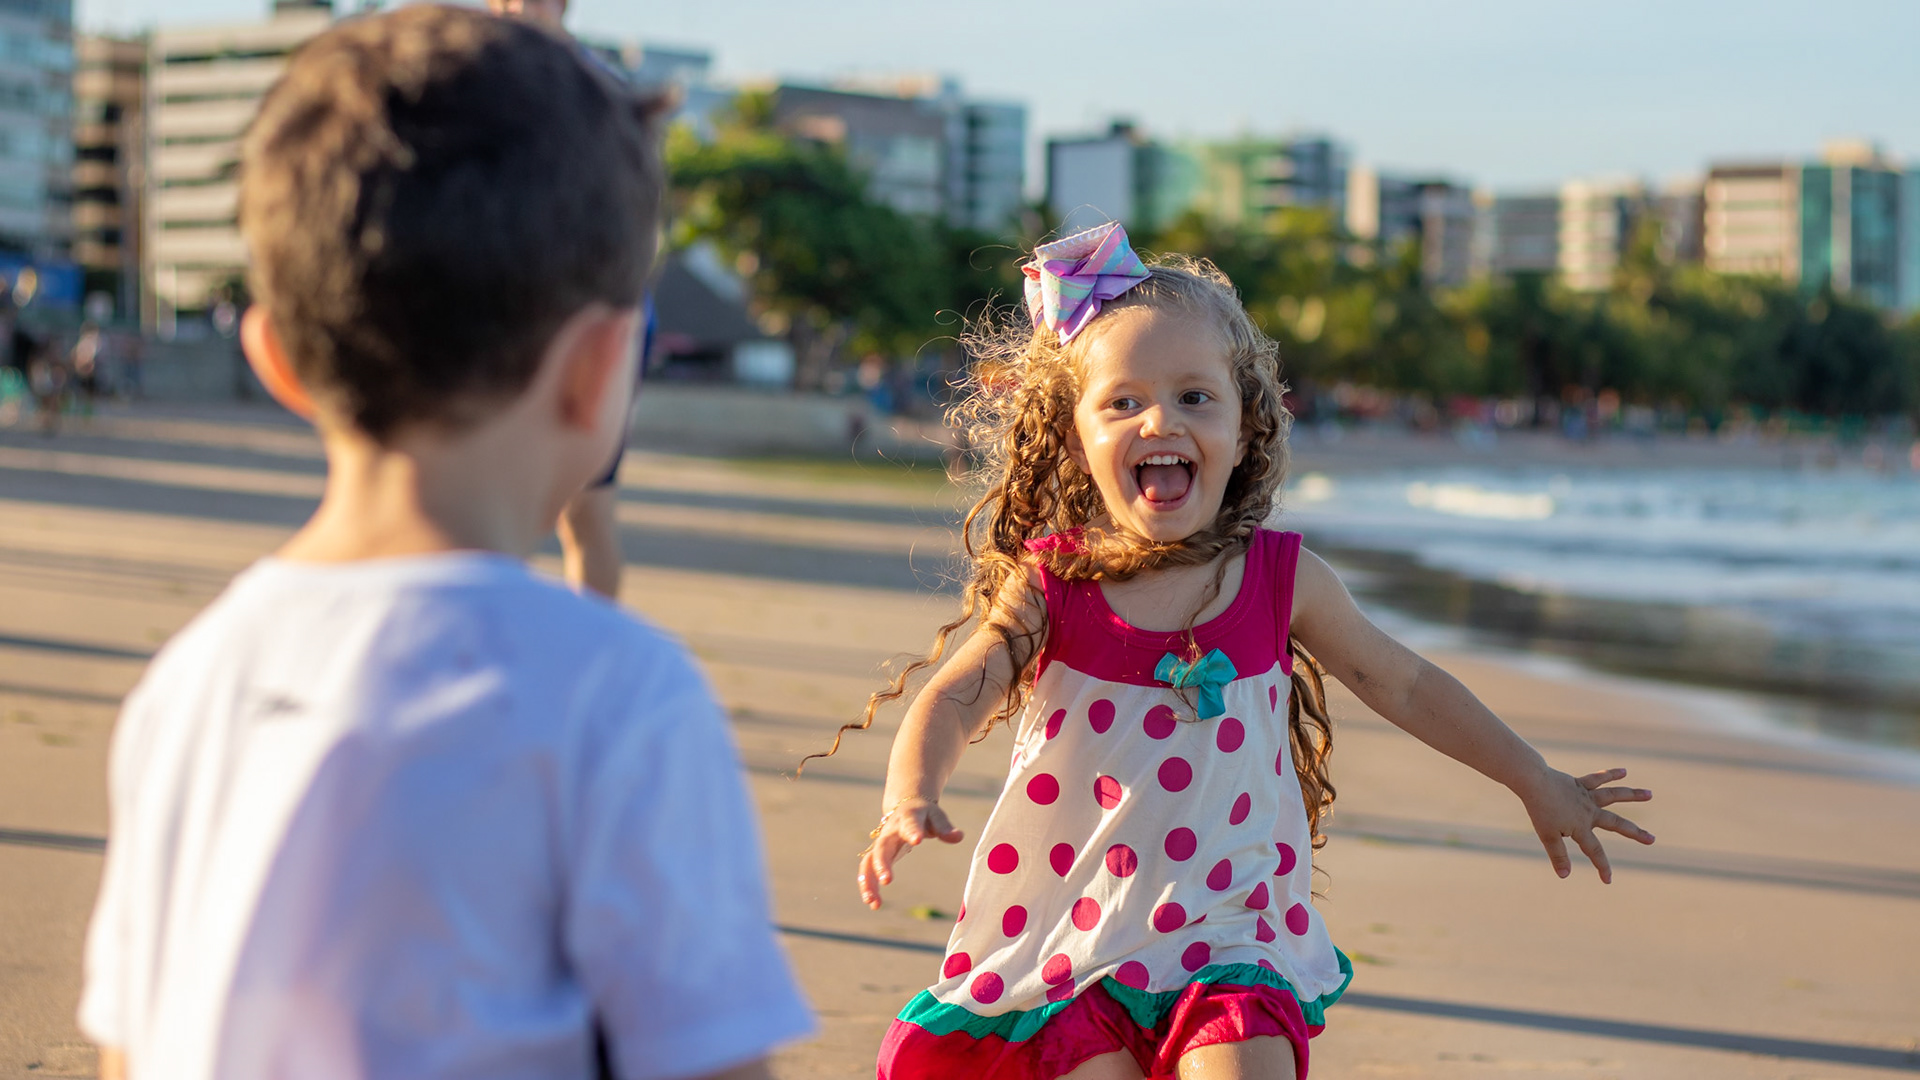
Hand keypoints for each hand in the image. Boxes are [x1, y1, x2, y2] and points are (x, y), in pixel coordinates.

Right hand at [857, 797, 963, 909]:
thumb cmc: (925, 815)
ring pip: (868, 862)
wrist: (905, 806)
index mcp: (908, 818)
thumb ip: (945, 828)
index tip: (917, 840)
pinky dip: (868, 887)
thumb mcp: (937, 817)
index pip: (909, 823)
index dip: (912, 831)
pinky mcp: (877, 856)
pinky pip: (868, 871)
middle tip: (887, 880)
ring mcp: (881, 844)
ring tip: (873, 902)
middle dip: (882, 863)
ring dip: (868, 881)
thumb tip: (958, 837)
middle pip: (882, 847)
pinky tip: (875, 904)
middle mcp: (889, 832)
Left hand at [1516, 767, 1653, 882]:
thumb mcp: (1547, 836)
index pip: (1595, 851)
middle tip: (1652, 839)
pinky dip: (1610, 774)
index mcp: (1581, 827)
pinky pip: (1598, 779)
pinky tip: (1624, 771)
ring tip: (1650, 794)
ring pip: (1614, 796)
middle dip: (1635, 833)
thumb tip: (1565, 876)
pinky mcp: (1580, 783)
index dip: (1602, 866)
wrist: (1533, 782)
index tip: (1608, 880)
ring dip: (1632, 795)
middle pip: (1616, 823)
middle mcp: (1589, 811)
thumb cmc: (1539, 810)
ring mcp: (1586, 796)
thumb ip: (1558, 855)